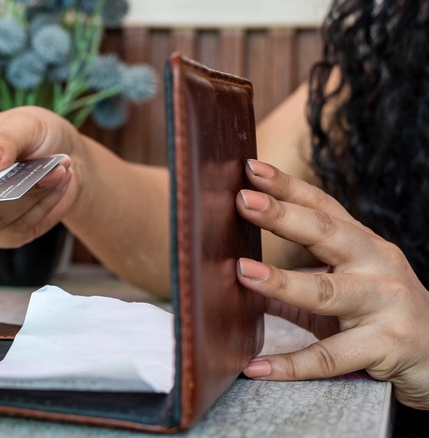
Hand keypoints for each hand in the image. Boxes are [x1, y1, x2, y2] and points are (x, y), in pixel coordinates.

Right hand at [0, 106, 81, 247]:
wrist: (62, 156)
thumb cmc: (34, 133)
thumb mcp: (24, 122)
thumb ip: (5, 139)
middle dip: (4, 192)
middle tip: (43, 170)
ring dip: (33, 197)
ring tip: (60, 169)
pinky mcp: (3, 233)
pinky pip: (20, 229)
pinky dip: (45, 205)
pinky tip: (59, 182)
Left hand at [236, 159, 428, 409]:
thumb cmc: (380, 316)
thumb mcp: (343, 287)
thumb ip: (295, 278)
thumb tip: (234, 270)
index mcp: (363, 244)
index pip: (322, 207)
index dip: (287, 186)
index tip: (251, 169)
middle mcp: (377, 265)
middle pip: (326, 234)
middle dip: (283, 216)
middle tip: (244, 200)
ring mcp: (385, 305)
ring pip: (326, 293)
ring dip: (282, 282)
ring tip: (243, 273)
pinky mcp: (387, 346)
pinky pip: (331, 357)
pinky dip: (292, 364)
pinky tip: (256, 367)